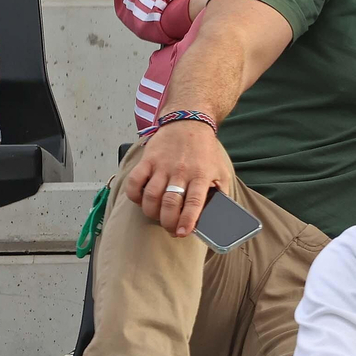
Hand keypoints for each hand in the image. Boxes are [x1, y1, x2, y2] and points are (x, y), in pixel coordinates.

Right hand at [123, 119, 232, 235]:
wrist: (189, 123)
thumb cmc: (205, 152)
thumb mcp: (221, 171)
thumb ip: (221, 193)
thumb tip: (218, 217)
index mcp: (201, 175)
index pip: (194, 202)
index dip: (187, 220)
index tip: (183, 233)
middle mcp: (181, 171)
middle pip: (170, 203)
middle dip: (168, 222)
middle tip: (170, 228)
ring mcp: (162, 166)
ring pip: (151, 196)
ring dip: (152, 212)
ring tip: (158, 217)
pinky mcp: (147, 160)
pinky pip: (134, 182)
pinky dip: (134, 196)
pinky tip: (142, 201)